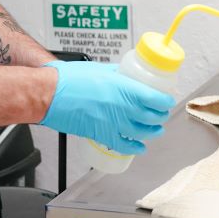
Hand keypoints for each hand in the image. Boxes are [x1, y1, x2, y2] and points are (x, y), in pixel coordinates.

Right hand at [40, 61, 173, 154]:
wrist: (50, 94)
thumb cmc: (70, 79)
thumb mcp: (100, 69)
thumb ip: (116, 73)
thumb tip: (126, 74)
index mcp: (124, 87)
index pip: (155, 97)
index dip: (165, 101)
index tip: (168, 100)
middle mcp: (121, 107)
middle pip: (151, 116)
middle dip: (160, 117)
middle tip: (162, 115)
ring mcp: (112, 122)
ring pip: (141, 132)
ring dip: (152, 133)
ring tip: (156, 131)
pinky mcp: (101, 134)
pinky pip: (123, 145)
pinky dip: (135, 148)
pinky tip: (140, 148)